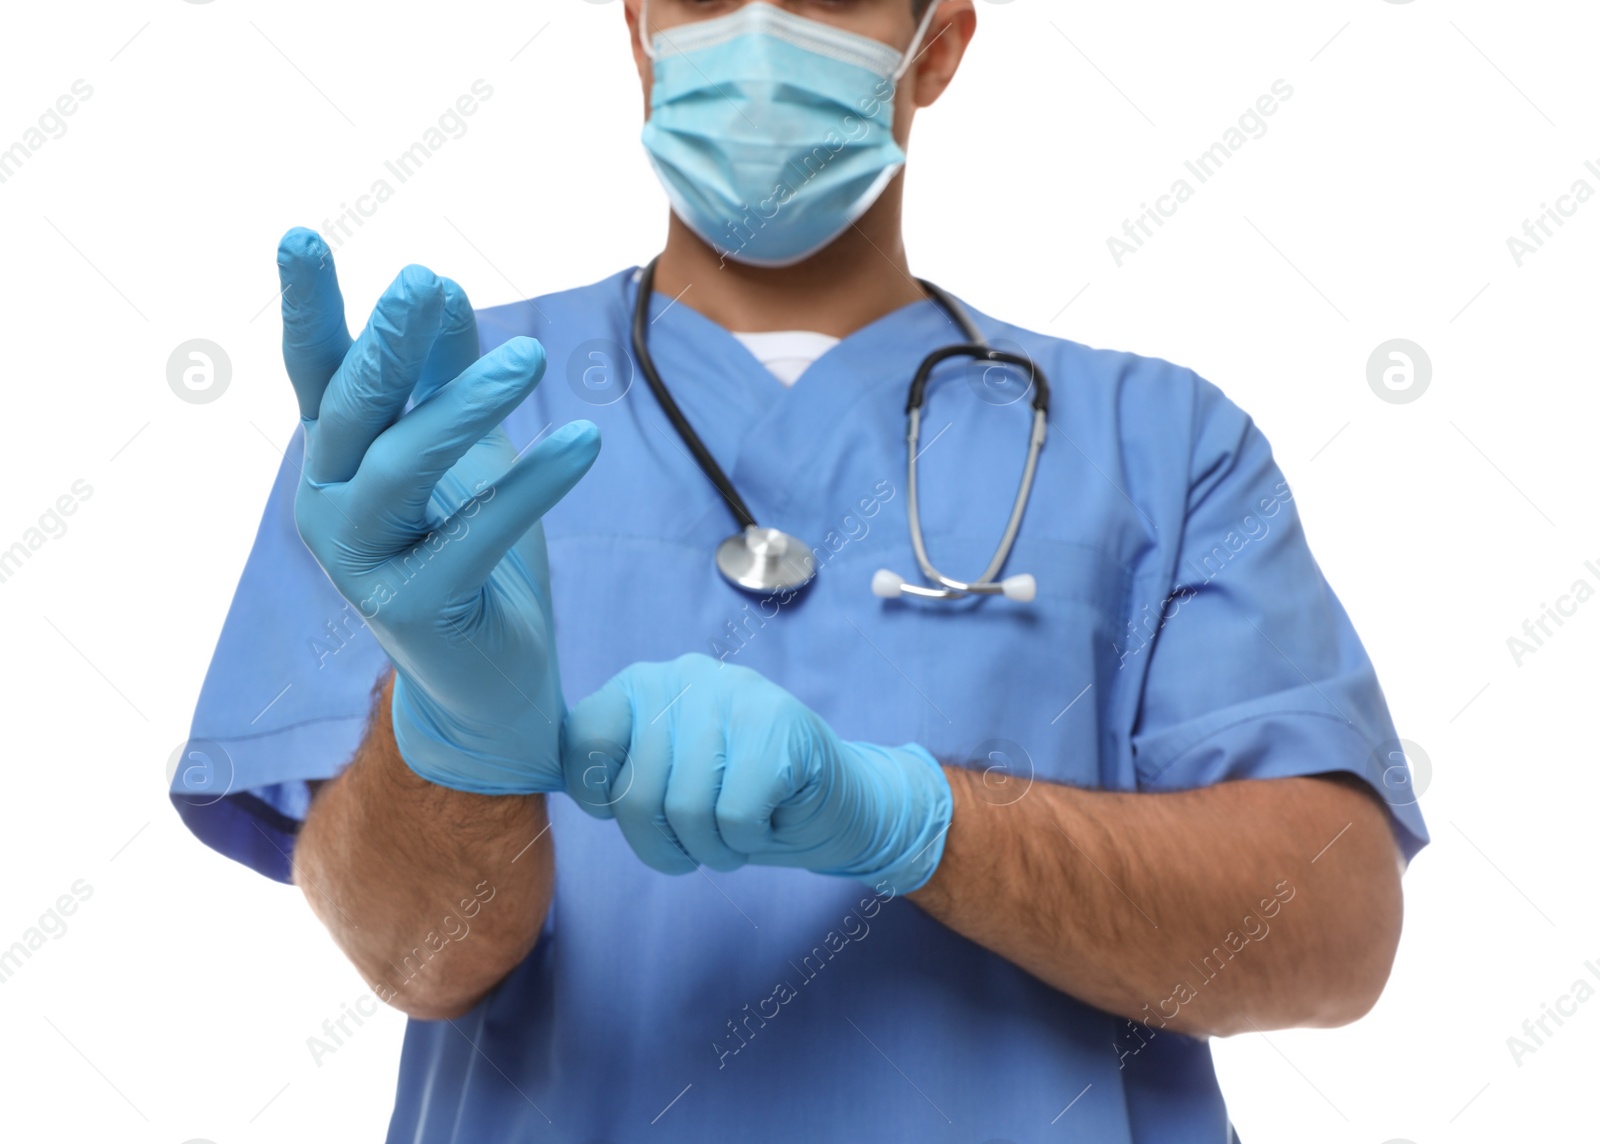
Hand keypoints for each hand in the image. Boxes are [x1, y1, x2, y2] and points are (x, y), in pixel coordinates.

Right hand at [278, 227, 599, 793]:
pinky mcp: (411, 606)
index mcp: (338, 459)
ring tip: (532, 358)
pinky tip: (583, 442)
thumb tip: (439, 285)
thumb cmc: (473, 551)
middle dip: (385, 345)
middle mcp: (330, 504)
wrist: (490, 676)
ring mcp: (361, 561)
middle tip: (424, 283)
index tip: (298, 235)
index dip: (308, 306)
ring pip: (402, 468)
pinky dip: (531, 486)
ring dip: (464, 407)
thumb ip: (445, 376)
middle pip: (351, 411)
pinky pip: (474, 534)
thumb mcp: (465, 452)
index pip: (315, 371)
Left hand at [561, 654, 952, 891]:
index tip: (635, 810)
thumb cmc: (741, 799)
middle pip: (635, 794)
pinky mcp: (779, 727)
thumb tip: (548, 774)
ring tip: (737, 829)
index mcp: (645, 685)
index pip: (583, 740)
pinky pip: (733, 816)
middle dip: (666, 844)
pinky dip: (748, 840)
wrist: (839, 804)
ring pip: (685, 810)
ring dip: (712, 847)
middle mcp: (685, 677)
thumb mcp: (666, 778)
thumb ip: (616, 768)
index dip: (602, 797)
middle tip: (701, 842)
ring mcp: (735, 696)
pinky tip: (769, 818)